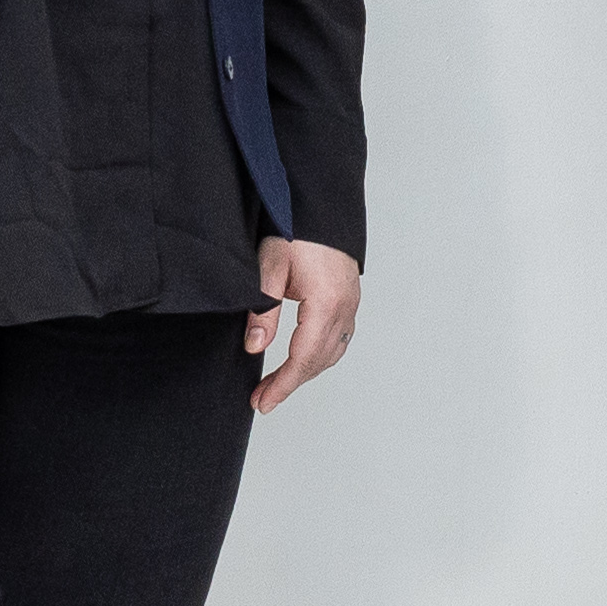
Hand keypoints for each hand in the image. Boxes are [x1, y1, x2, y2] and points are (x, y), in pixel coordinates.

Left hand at [248, 238, 363, 410]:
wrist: (320, 203)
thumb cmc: (296, 228)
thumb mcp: (270, 267)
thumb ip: (263, 311)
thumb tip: (255, 347)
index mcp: (326, 302)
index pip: (304, 357)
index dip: (283, 384)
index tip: (263, 402)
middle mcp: (345, 306)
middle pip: (320, 360)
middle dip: (291, 383)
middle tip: (263, 398)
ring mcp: (351, 302)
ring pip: (332, 352)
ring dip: (305, 371)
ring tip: (277, 383)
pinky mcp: (349, 297)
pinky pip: (339, 338)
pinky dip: (319, 356)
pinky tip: (301, 359)